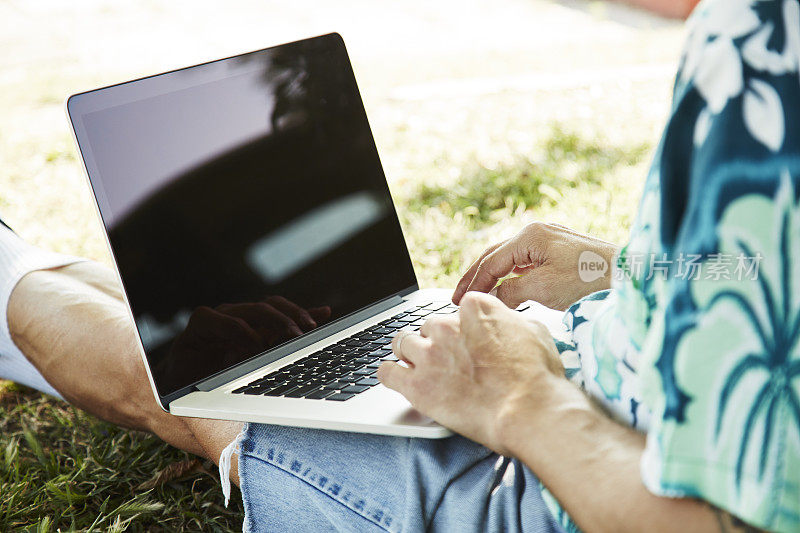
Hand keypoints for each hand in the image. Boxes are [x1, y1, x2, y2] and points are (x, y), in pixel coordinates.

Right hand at [165, 297, 330, 372]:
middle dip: (291, 317)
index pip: (282, 307)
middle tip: (305, 333)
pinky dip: (240, 331)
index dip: (301, 312)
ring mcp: (219, 318)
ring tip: (288, 337)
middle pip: (270, 304)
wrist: (177, 389)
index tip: (319, 322)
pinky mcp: (199, 325)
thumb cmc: (219, 375)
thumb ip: (287, 338)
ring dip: (273, 322)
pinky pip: (221, 320)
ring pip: (251, 310)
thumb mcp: (259, 361)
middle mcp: (238, 316)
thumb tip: (324, 312)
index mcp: (253, 323)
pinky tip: (253, 344)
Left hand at [378, 291, 562, 454]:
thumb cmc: (538, 377)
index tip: (467, 342)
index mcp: (474, 308)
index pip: (458, 309)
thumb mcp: (535, 333)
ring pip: (403, 344)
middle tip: (449, 361)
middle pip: (429, 326)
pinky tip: (397, 378)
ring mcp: (428, 354)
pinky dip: (389, 374)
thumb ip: (511, 323)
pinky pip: (386, 372)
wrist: (528, 411)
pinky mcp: (416, 384)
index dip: (463, 328)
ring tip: (420, 368)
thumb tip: (509, 324)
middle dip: (437, 342)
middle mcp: (446, 326)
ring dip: (411, 355)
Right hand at [452, 222, 617, 309]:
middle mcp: (538, 232)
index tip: (458, 300)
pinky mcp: (561, 252)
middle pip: (497, 255)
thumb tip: (491, 298)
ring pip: (512, 259)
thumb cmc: (590, 279)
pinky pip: (528, 263)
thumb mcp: (543, 289)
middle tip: (458, 296)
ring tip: (478, 294)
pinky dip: (512, 276)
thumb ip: (511, 291)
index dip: (473, 282)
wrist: (631, 276)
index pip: (491, 261)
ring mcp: (550, 240)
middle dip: (477, 276)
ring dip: (494, 276)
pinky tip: (507, 288)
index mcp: (530, 235)